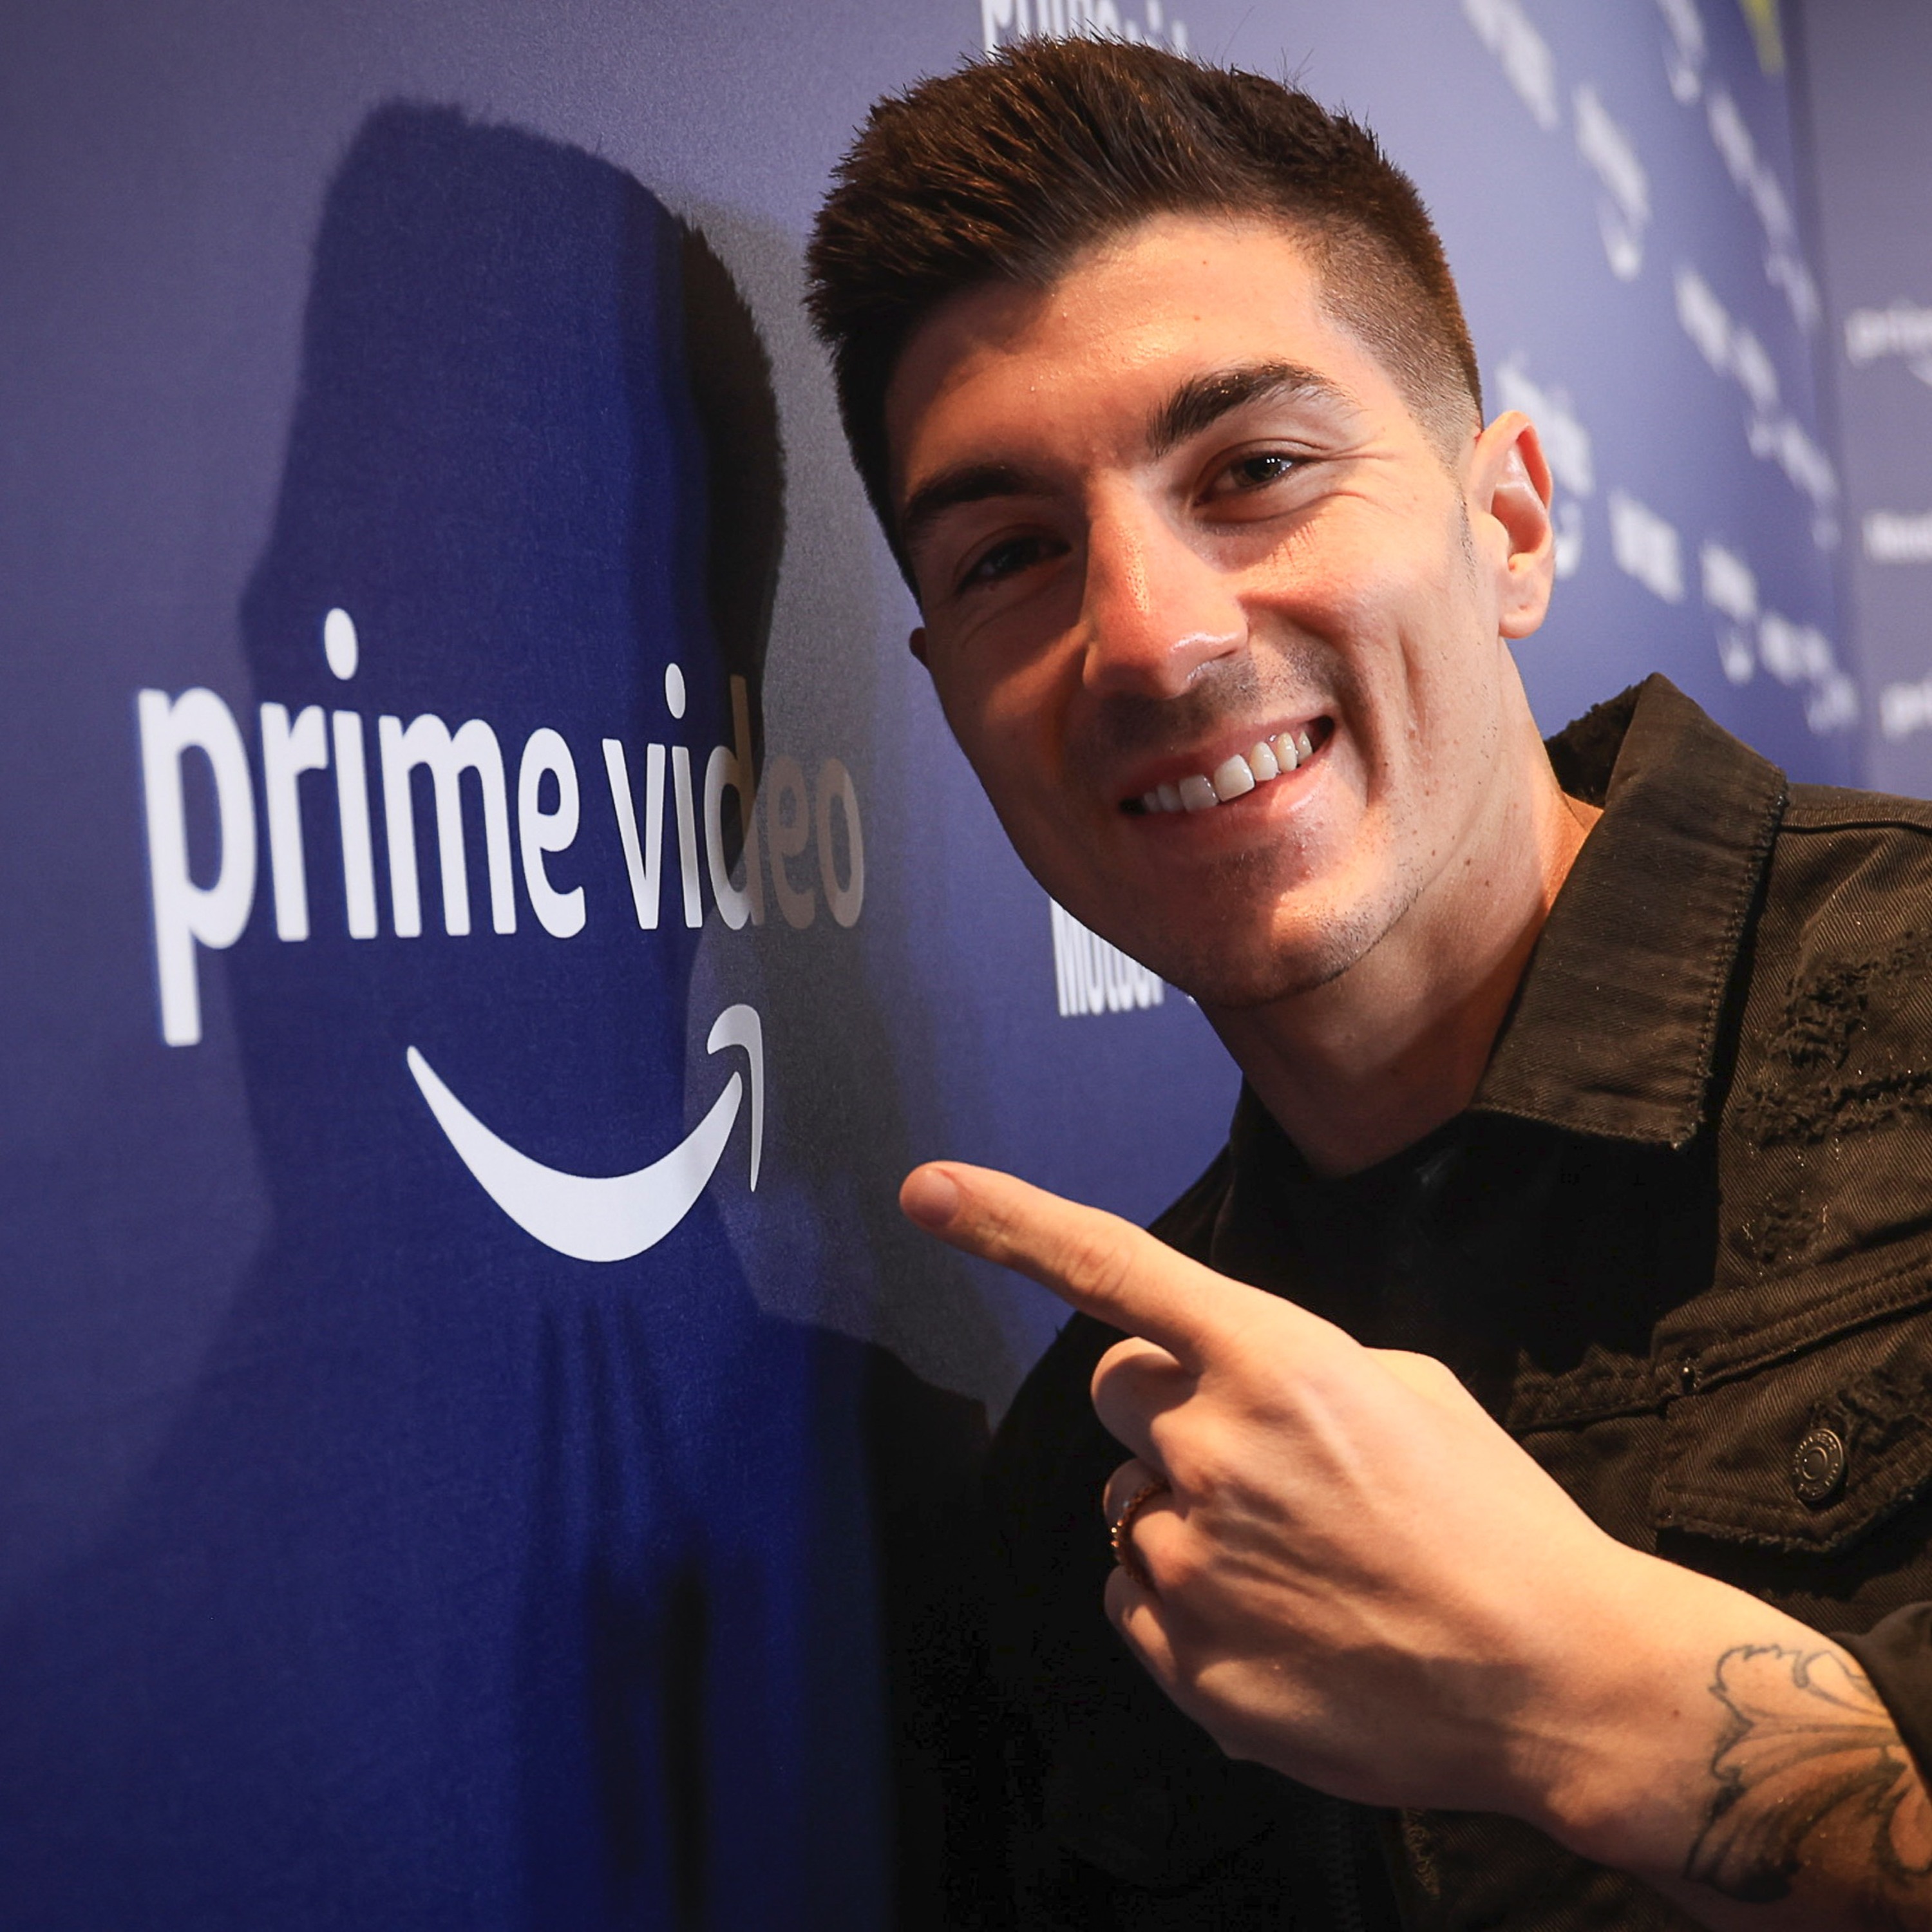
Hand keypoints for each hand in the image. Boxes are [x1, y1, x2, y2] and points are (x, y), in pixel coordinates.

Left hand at [896, 1159, 1907, 1923]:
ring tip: (1299, 1561)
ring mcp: (1189, 1561)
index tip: (927, 1189)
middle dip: (1162, 1407)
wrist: (1555, 1679)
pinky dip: (1187, 1604)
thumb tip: (1212, 1386)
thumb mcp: (1406, 1391)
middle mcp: (1209, 1450)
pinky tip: (1281, 1622)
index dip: (1008, 1223)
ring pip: (1128, 1507)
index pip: (1111, 1270)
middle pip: (1113, 1391)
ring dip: (1186, 1516)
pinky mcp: (1185, 1662)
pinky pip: (1134, 1600)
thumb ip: (1284, 1366)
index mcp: (1271, 1361)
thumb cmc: (1494, 1519)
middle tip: (1257, 1456)